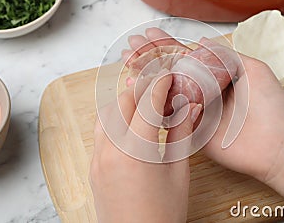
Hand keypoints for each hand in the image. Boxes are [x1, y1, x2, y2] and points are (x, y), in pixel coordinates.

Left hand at [90, 70, 200, 222]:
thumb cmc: (163, 213)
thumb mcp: (179, 173)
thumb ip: (182, 135)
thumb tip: (190, 107)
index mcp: (137, 150)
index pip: (147, 103)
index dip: (159, 85)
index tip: (168, 75)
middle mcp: (111, 149)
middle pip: (121, 103)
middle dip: (141, 89)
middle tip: (159, 86)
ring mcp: (98, 158)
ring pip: (106, 115)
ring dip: (124, 102)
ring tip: (145, 103)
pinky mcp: (94, 167)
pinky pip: (100, 132)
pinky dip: (114, 120)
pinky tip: (131, 125)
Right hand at [122, 28, 283, 182]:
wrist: (276, 144)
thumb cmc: (270, 105)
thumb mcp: (253, 69)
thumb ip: (225, 55)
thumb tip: (202, 42)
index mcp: (216, 76)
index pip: (187, 57)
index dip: (167, 45)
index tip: (149, 34)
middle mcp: (203, 92)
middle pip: (170, 72)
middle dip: (149, 58)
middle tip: (130, 48)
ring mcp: (195, 111)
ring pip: (164, 92)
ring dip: (144, 77)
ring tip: (127, 64)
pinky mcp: (190, 131)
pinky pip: (167, 115)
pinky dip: (150, 103)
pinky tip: (135, 91)